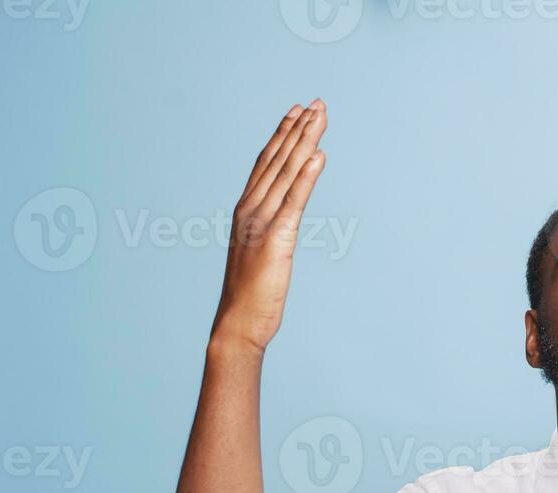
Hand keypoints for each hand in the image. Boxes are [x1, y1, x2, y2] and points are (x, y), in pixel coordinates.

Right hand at [212, 100, 328, 350]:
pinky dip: (306, 177)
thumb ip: (269, 232)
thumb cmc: (251, 296)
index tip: (298, 112)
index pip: (266, 164)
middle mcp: (250, 209)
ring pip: (286, 174)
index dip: (282, 135)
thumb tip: (282, 221)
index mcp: (246, 211)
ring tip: (320, 117)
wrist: (237, 324)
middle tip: (317, 103)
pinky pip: (294, 202)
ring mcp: (260, 223)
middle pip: (278, 160)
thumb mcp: (261, 253)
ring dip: (305, 142)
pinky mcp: (276, 240)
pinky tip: (317, 155)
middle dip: (298, 129)